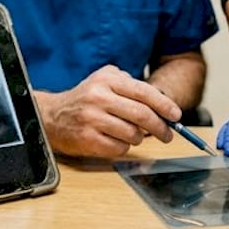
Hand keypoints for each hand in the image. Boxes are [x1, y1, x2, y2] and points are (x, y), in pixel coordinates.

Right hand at [37, 66, 179, 158]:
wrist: (52, 116)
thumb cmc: (85, 98)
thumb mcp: (104, 80)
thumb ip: (131, 86)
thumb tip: (163, 104)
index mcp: (106, 80)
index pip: (143, 92)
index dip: (164, 105)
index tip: (176, 116)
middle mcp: (99, 97)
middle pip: (142, 115)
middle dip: (160, 127)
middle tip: (167, 134)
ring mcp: (92, 119)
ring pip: (133, 134)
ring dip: (139, 138)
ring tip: (132, 134)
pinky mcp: (87, 139)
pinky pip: (119, 148)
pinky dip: (124, 147)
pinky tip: (116, 140)